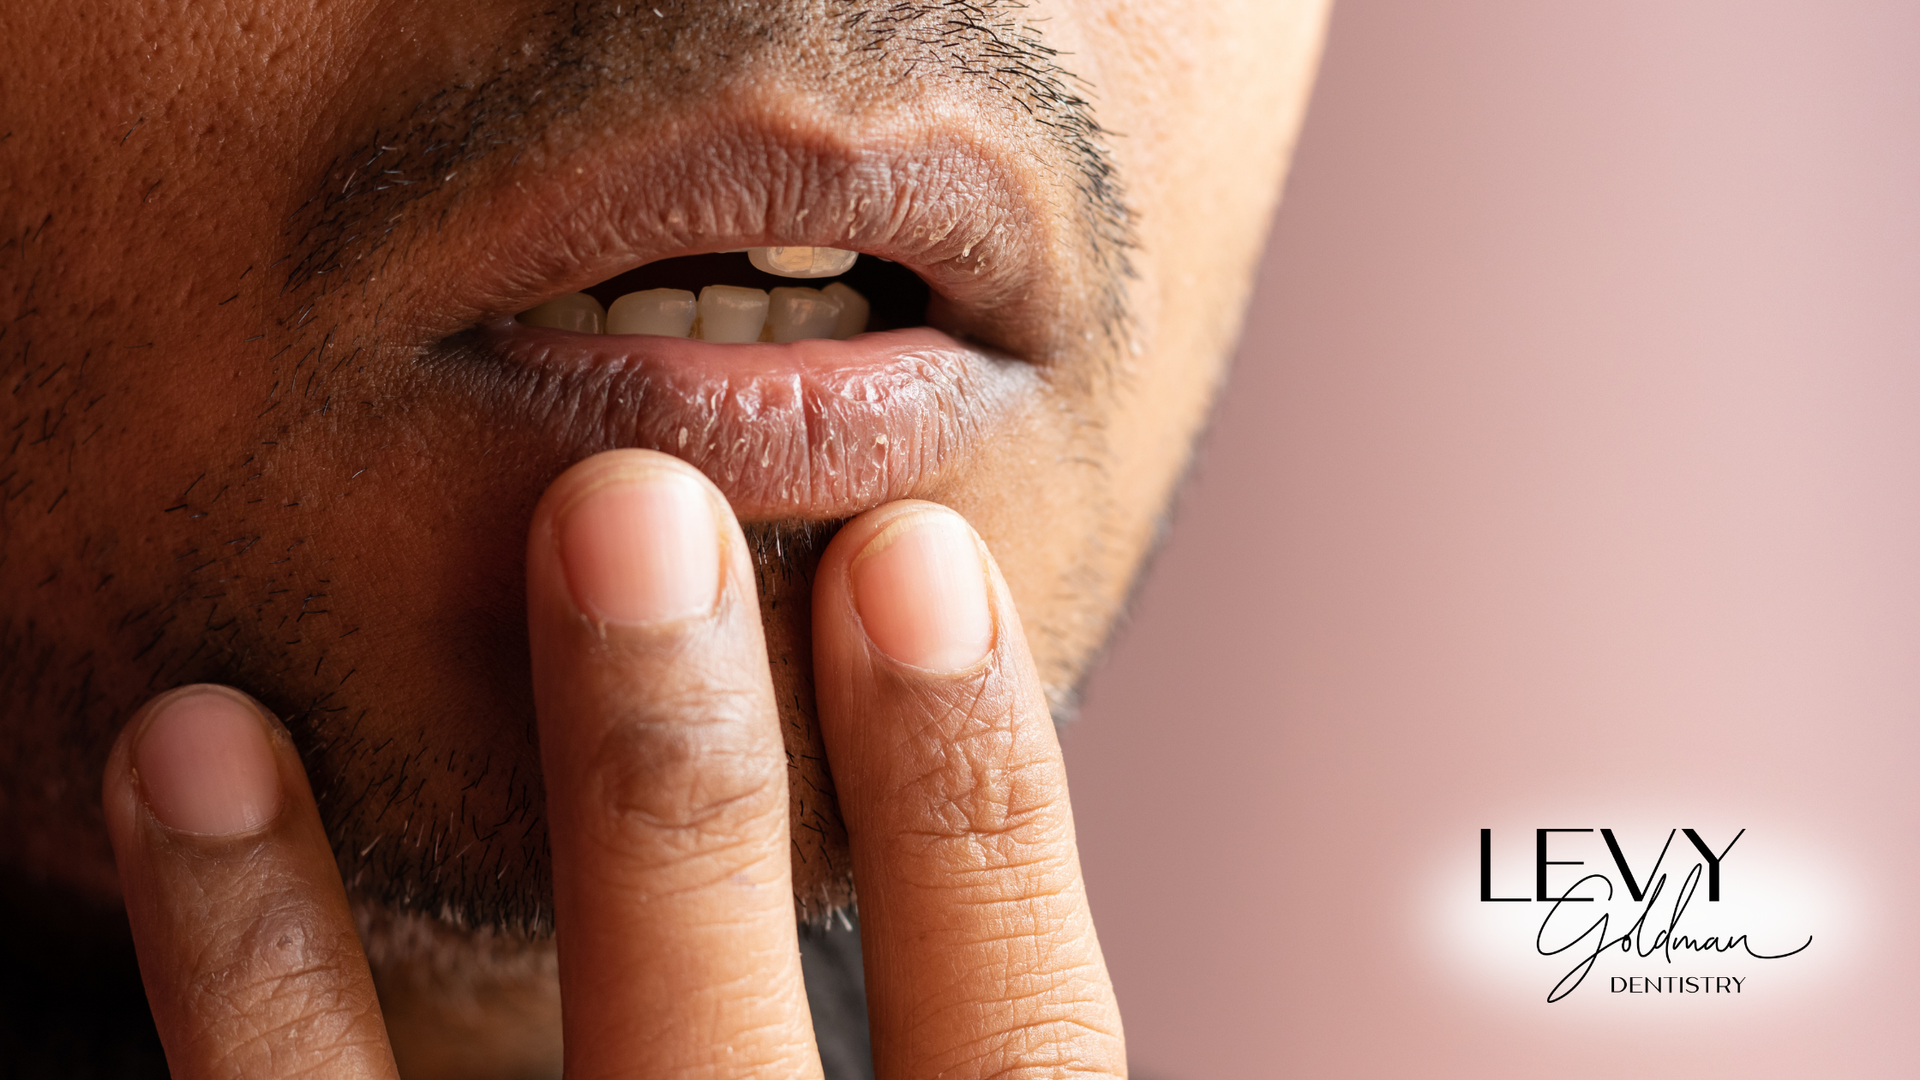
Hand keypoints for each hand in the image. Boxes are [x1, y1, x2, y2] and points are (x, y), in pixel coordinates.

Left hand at [101, 449, 1125, 1078]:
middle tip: (620, 519)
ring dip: (296, 952)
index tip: (922, 559)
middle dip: (674, 798)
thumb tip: (999, 865)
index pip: (1023, 1060)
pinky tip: (158, 822)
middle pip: (716, 1068)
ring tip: (198, 720)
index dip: (980, 809)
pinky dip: (223, 1026)